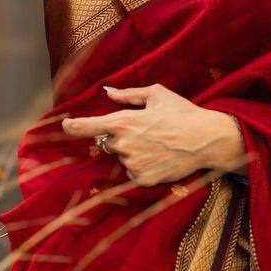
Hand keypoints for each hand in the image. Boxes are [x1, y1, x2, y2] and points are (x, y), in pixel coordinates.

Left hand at [60, 83, 244, 186]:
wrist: (206, 139)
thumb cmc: (182, 113)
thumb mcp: (157, 94)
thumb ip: (128, 94)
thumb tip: (108, 92)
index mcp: (122, 121)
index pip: (87, 126)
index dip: (73, 126)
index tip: (65, 125)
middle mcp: (123, 144)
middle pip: (108, 142)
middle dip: (120, 137)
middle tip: (145, 131)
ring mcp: (132, 163)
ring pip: (122, 158)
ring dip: (132, 152)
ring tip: (157, 144)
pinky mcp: (142, 179)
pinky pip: (133, 172)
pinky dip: (142, 166)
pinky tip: (159, 157)